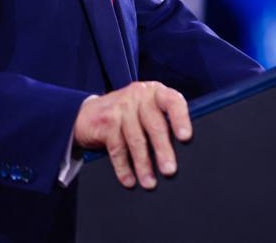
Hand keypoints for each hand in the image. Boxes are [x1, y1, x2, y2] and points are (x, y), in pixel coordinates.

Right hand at [73, 81, 191, 189]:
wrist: (89, 114)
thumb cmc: (128, 116)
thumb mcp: (147, 111)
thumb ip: (163, 121)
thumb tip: (185, 152)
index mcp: (156, 92)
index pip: (172, 101)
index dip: (180, 119)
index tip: (185, 137)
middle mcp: (139, 95)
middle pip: (154, 125)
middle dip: (163, 150)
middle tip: (169, 170)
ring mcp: (121, 106)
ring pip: (136, 139)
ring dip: (143, 164)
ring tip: (150, 182)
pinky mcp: (106, 120)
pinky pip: (117, 148)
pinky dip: (124, 167)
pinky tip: (129, 180)